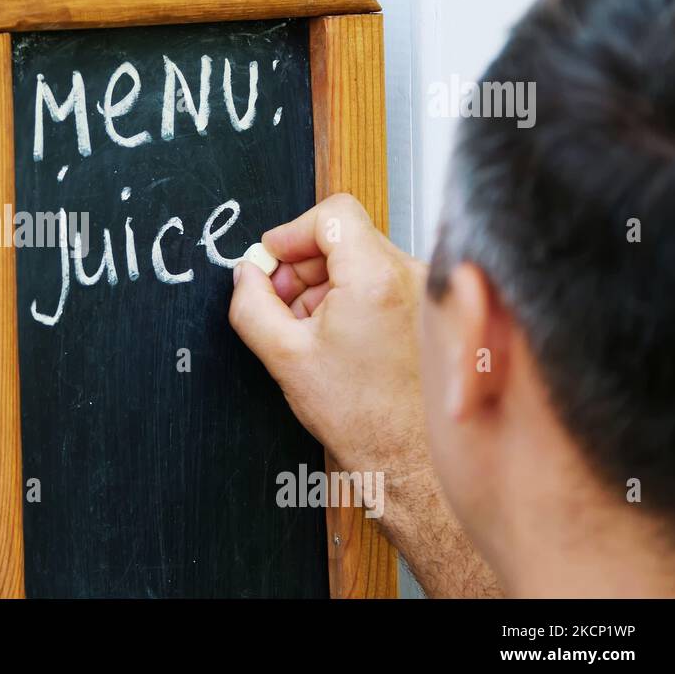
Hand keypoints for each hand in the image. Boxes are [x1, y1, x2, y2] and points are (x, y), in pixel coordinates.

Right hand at [228, 194, 502, 596]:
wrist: (410, 460)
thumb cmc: (363, 418)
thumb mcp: (285, 357)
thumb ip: (251, 304)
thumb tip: (244, 275)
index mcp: (375, 277)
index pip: (332, 213)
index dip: (291, 232)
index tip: (272, 259)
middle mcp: (410, 276)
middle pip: (344, 237)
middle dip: (302, 265)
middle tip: (279, 301)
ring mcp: (425, 293)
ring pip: (361, 261)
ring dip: (325, 285)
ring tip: (306, 329)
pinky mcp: (430, 311)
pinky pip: (381, 283)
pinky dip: (350, 299)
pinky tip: (334, 338)